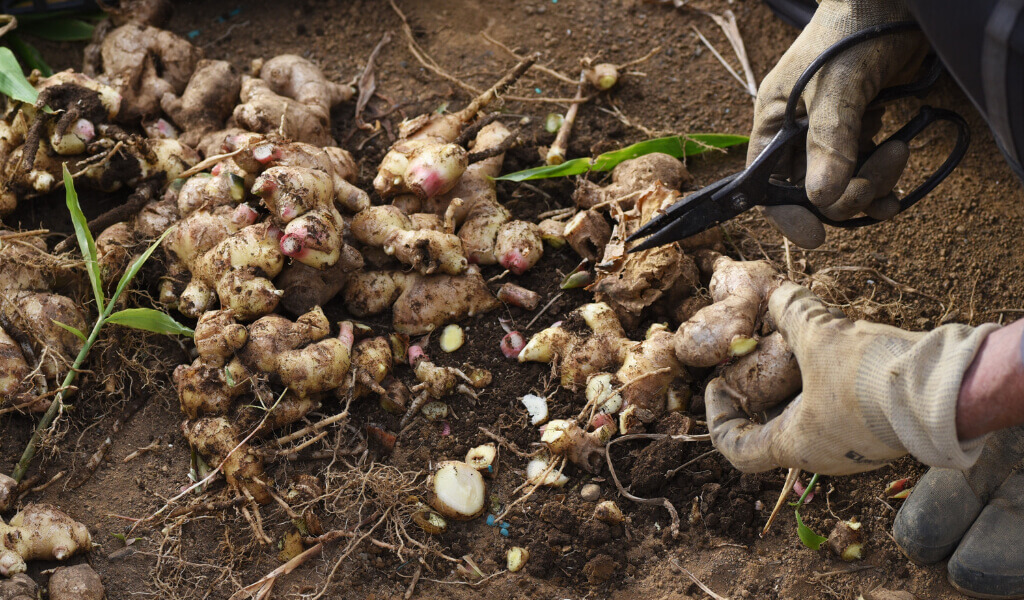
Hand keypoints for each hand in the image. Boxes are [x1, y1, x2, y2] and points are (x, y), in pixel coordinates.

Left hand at [706, 282, 997, 474]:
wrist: (947, 392)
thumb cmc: (870, 377)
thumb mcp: (821, 336)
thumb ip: (792, 312)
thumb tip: (773, 290)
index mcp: (794, 445)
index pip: (737, 449)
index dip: (718, 418)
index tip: (716, 386)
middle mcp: (821, 455)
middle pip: (772, 427)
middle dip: (760, 389)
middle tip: (756, 355)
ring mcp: (853, 446)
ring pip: (809, 414)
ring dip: (797, 380)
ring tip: (795, 340)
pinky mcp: (880, 430)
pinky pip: (840, 407)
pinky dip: (826, 378)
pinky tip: (833, 344)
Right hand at [749, 0, 928, 247]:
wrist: (896, 2)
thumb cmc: (853, 32)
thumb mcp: (838, 87)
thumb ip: (830, 142)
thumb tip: (821, 199)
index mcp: (773, 122)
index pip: (767, 183)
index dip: (787, 213)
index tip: (815, 236)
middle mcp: (796, 135)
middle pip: (810, 192)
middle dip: (848, 191)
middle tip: (883, 170)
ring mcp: (829, 137)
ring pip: (842, 187)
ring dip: (873, 183)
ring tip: (899, 153)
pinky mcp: (860, 134)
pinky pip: (864, 175)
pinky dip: (882, 183)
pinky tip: (898, 179)